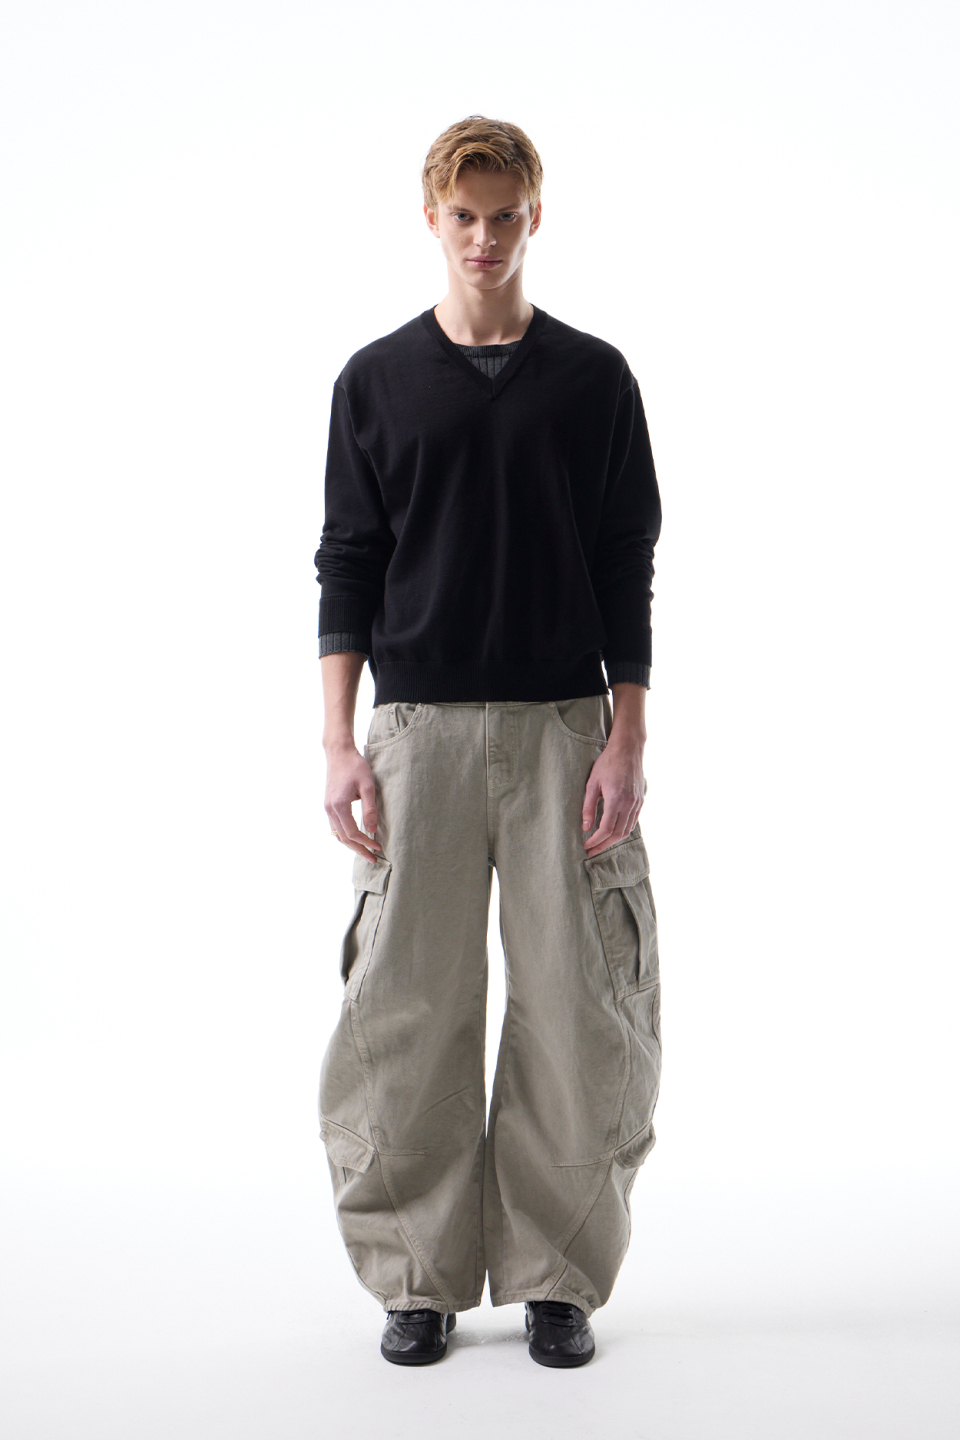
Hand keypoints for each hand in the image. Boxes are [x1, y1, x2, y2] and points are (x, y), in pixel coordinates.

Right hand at [324, 743, 382, 862]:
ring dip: (351, 845)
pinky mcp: (328, 805)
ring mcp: (327, 807)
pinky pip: (335, 827)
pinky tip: (355, 838)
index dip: (365, 843)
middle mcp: (330, 809)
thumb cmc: (355, 766)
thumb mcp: (368, 786)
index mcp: (339, 805)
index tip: (378, 847)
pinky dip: (345, 836)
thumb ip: (370, 808)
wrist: (339, 753)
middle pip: (343, 838)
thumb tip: (372, 829)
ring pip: (338, 834)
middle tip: (373, 858)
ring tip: (365, 851)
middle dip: (359, 849)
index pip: (352, 833)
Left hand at [582, 739, 644, 856]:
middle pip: (617, 834)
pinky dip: (623, 831)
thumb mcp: (592, 783)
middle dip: (604, 845)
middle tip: (591, 851)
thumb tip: (585, 827)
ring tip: (601, 844)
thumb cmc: (607, 763)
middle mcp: (629, 804)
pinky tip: (613, 832)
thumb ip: (588, 806)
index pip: (606, 829)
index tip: (586, 846)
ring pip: (627, 830)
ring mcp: (637, 803)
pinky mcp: (640, 801)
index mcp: (616, 799)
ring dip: (614, 840)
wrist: (628, 749)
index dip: (596, 841)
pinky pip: (633, 822)